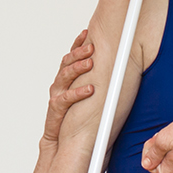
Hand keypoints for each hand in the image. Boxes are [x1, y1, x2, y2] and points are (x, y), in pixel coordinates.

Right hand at [43, 30, 95, 144]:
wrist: (61, 141)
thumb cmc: (76, 116)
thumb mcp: (85, 96)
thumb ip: (96, 82)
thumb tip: (117, 69)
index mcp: (67, 78)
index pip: (71, 56)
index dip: (78, 43)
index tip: (87, 32)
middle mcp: (60, 84)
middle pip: (67, 62)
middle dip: (80, 52)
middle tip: (92, 46)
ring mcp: (57, 95)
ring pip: (65, 76)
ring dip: (78, 68)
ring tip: (90, 62)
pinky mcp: (55, 109)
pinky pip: (65, 98)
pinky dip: (78, 93)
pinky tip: (89, 89)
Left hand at [140, 111, 172, 172]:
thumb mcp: (162, 140)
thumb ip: (152, 154)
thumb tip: (146, 164)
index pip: (147, 163)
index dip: (149, 148)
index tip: (159, 139)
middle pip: (155, 160)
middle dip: (156, 146)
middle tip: (167, 136)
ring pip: (162, 154)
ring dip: (163, 143)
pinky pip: (171, 152)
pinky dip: (171, 143)